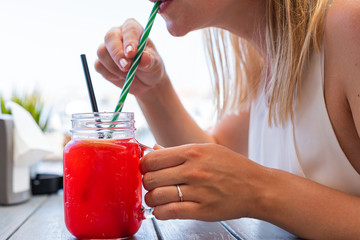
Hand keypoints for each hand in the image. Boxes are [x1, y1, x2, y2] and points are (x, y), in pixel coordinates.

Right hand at [95, 19, 166, 96]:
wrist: (145, 81)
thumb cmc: (151, 66)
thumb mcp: (155, 64)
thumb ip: (149, 60)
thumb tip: (144, 59)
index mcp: (133, 29)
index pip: (129, 29)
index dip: (129, 40)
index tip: (132, 53)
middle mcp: (118, 34)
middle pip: (110, 37)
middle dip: (117, 54)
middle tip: (126, 67)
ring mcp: (107, 47)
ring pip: (102, 52)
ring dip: (114, 67)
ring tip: (128, 75)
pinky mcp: (101, 61)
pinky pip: (99, 66)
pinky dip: (109, 74)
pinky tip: (120, 78)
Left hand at [140, 143, 267, 220]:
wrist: (257, 187)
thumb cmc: (233, 167)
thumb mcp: (207, 150)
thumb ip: (178, 151)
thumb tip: (153, 150)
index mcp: (193, 152)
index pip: (152, 159)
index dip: (144, 165)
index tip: (147, 169)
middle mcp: (193, 170)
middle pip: (150, 178)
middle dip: (147, 183)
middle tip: (153, 184)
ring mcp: (197, 191)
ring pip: (156, 197)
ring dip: (152, 199)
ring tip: (157, 198)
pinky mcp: (202, 210)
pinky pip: (169, 212)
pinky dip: (160, 212)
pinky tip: (163, 209)